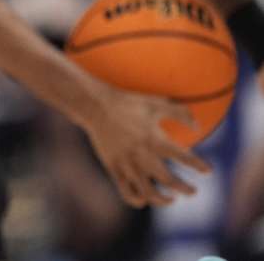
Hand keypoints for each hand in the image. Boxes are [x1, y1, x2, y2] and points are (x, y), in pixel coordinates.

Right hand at [79, 85, 210, 207]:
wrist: (96, 106)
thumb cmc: (128, 103)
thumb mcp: (156, 103)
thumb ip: (180, 113)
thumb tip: (198, 128)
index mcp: (156, 139)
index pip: (185, 158)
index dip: (199, 166)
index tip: (208, 171)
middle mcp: (143, 155)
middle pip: (170, 181)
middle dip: (186, 189)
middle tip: (193, 191)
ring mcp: (127, 163)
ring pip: (149, 193)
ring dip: (164, 200)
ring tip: (172, 200)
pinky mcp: (113, 168)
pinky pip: (126, 191)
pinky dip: (137, 200)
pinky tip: (144, 200)